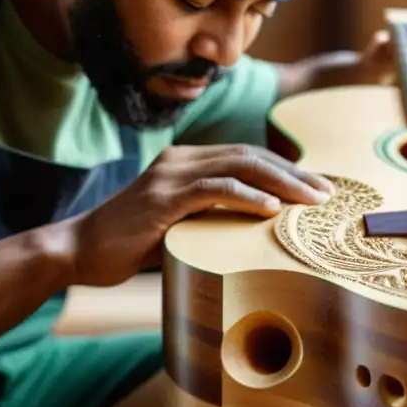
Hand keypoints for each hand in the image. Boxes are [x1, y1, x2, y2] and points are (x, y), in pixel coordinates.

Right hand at [69, 144, 334, 286]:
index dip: (284, 169)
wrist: (79, 251)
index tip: (316, 188)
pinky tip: (271, 208)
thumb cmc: (128, 246)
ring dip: (281, 182)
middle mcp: (179, 160)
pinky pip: (213, 190)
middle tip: (326, 193)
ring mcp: (169, 175)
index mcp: (184, 162)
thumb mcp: (176, 227)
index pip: (245, 156)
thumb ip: (209, 221)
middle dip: (293, 173)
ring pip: (238, 166)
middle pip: (249, 155)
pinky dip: (246, 196)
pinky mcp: (162, 198)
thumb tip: (252, 239)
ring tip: (311, 201)